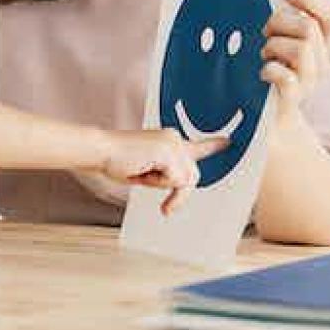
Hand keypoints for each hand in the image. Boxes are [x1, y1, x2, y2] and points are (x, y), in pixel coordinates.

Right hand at [100, 129, 228, 215]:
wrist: (101, 151)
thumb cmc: (117, 160)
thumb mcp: (148, 171)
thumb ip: (167, 173)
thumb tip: (183, 182)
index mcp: (168, 140)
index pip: (197, 145)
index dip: (214, 145)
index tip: (229, 142)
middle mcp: (174, 138)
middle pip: (192, 175)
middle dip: (176, 190)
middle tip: (156, 191)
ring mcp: (173, 144)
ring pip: (185, 179)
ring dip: (161, 185)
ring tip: (141, 172)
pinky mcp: (169, 152)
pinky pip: (175, 181)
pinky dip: (157, 183)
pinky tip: (142, 169)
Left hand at [261, 0, 329, 124]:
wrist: (272, 120)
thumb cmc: (273, 75)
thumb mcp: (283, 43)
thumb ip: (290, 21)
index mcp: (321, 49)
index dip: (312, 2)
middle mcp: (320, 65)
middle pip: (308, 28)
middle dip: (279, 23)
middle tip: (266, 33)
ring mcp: (308, 83)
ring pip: (301, 49)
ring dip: (274, 46)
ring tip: (266, 55)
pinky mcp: (292, 99)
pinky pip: (288, 78)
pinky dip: (271, 71)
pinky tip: (264, 72)